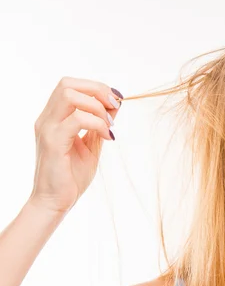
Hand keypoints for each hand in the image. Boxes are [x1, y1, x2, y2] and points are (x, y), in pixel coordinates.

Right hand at [28, 77, 122, 214]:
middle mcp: (47, 119)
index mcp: (54, 118)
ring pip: (69, 95)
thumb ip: (100, 124)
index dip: (96, 87)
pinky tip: (107, 137)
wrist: (56, 202)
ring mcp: (47, 129)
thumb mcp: (92, 145)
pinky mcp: (53, 142)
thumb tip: (115, 105)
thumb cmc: (71, 176)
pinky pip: (76, 119)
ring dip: (97, 106)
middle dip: (97, 90)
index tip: (116, 101)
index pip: (70, 85)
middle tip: (115, 107)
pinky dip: (97, 123)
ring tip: (109, 125)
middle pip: (68, 84)